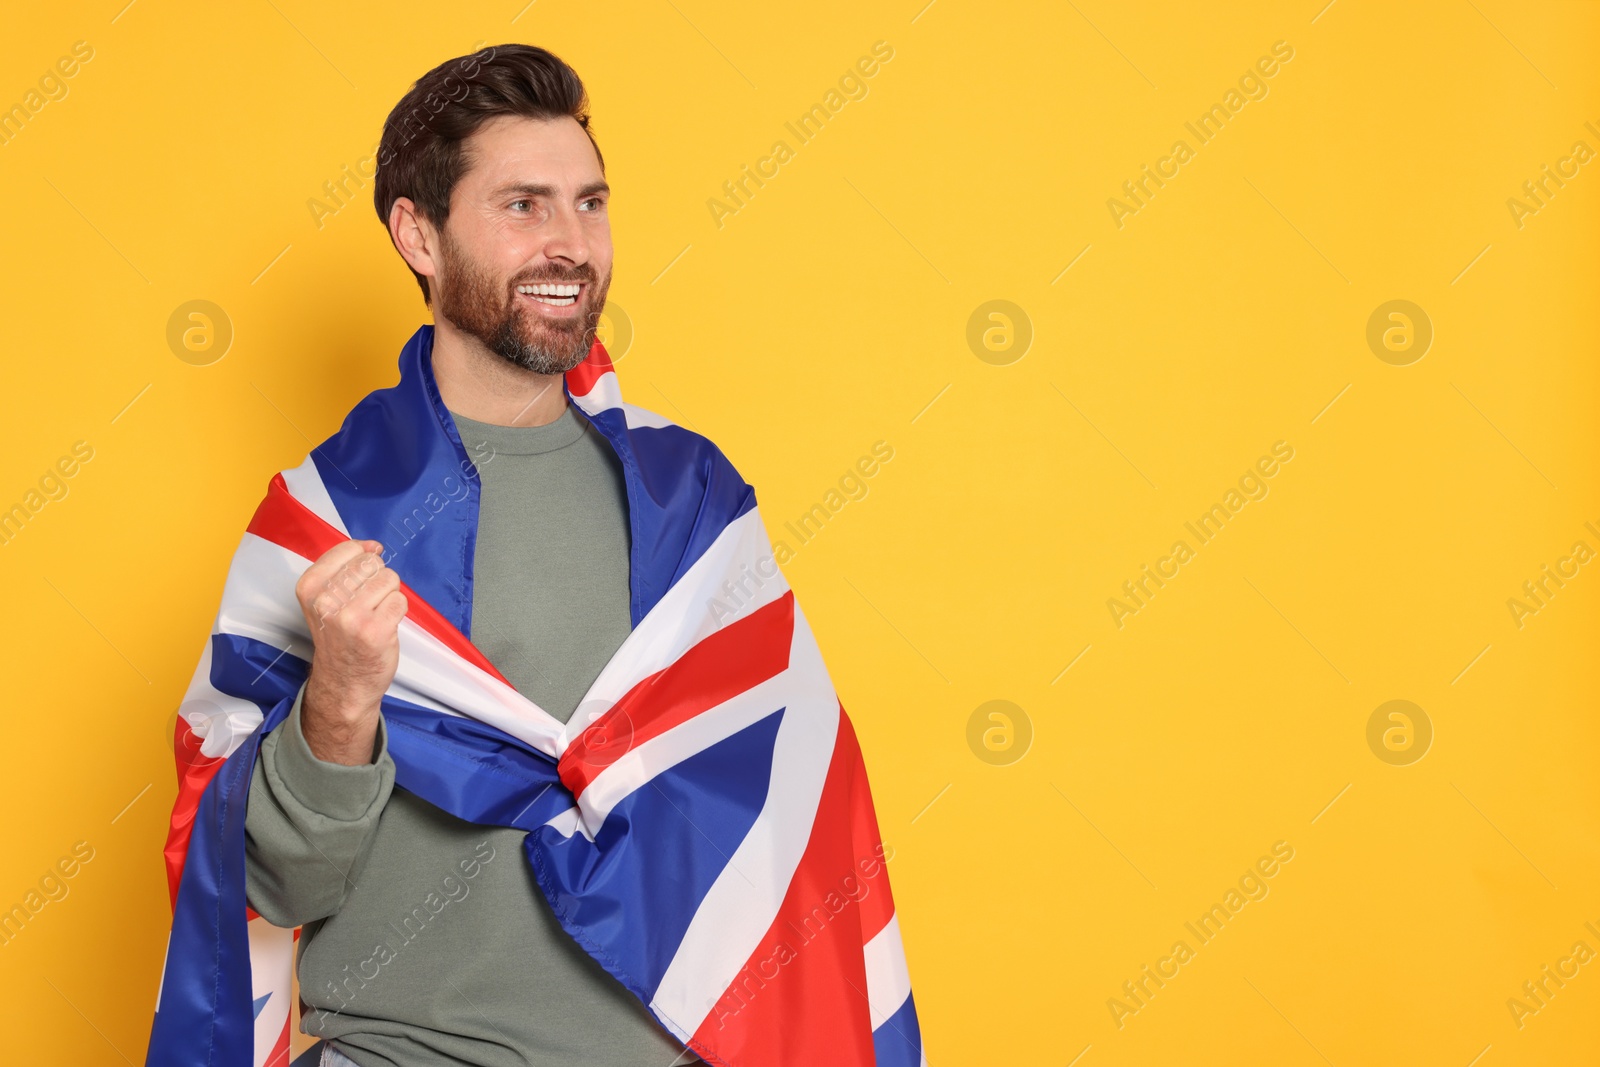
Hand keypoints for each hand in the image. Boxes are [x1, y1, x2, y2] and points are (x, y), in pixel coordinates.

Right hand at [294, 540, 406, 764]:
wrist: (344, 682)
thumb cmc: (339, 637)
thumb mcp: (325, 599)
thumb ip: (345, 568)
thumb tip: (374, 546)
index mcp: (310, 587)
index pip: (349, 549)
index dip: (363, 560)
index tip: (358, 581)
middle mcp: (326, 600)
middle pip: (372, 563)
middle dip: (377, 580)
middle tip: (366, 604)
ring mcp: (351, 616)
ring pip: (389, 579)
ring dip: (388, 595)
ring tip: (375, 614)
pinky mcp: (375, 630)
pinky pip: (400, 600)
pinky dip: (397, 611)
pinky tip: (384, 625)